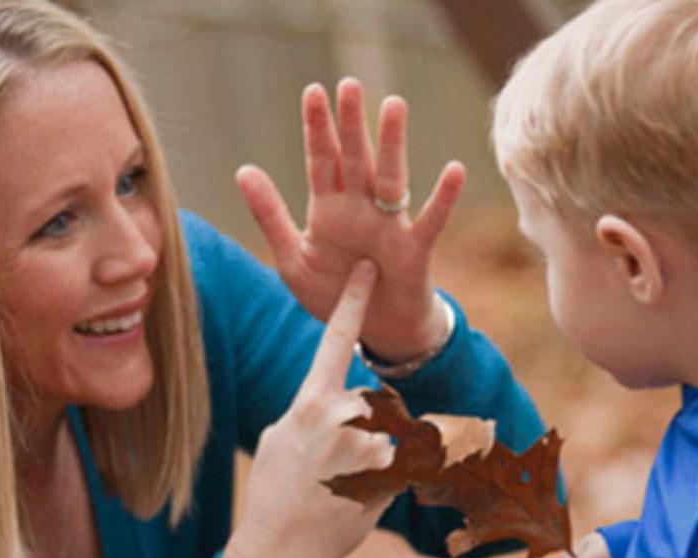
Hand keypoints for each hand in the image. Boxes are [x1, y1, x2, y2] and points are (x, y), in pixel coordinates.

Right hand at [224, 260, 396, 557]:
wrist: (279, 552)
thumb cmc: (273, 494)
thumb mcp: (281, 438)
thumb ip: (314, 409)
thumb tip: (338, 400)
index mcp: (310, 402)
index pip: (335, 340)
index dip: (353, 302)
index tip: (367, 270)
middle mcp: (343, 418)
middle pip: (375, 399)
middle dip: (368, 426)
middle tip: (335, 466)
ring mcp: (371, 447)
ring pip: (393, 431)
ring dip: (380, 453)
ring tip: (343, 487)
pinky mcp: (391, 476)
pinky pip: (407, 460)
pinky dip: (398, 474)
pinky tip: (364, 497)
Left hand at [236, 77, 465, 362]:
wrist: (374, 332)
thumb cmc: (334, 294)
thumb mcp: (293, 259)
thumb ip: (270, 216)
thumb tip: (243, 170)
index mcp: (329, 209)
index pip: (321, 160)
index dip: (317, 128)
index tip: (313, 91)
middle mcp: (360, 209)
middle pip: (356, 158)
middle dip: (352, 123)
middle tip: (349, 84)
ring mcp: (389, 226)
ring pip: (390, 178)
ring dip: (392, 144)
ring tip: (394, 106)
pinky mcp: (414, 251)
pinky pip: (430, 221)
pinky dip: (442, 199)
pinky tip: (453, 171)